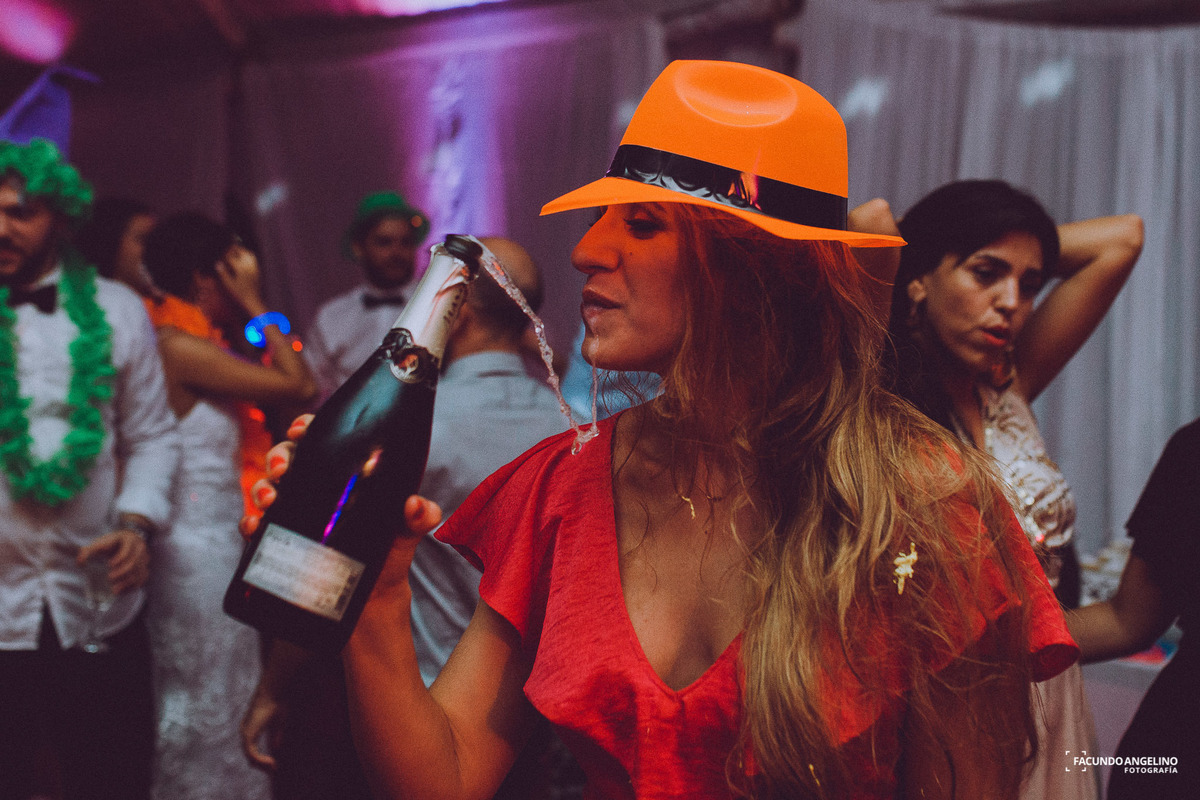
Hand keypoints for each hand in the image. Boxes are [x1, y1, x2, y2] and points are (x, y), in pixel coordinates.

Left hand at [77, 529, 149, 593]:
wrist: (123, 543)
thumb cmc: (109, 544)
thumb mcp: (98, 544)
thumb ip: (87, 551)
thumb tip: (80, 563)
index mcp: (130, 539)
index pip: (128, 550)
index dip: (120, 559)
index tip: (109, 564)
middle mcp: (140, 548)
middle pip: (134, 563)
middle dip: (122, 573)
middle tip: (110, 578)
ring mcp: (144, 559)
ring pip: (139, 572)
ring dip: (127, 583)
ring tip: (114, 590)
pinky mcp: (144, 568)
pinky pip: (142, 579)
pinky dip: (133, 586)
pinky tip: (121, 592)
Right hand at [216, 243, 265, 317]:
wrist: (253, 300)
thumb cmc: (239, 294)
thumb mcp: (229, 284)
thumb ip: (223, 273)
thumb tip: (218, 263)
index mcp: (240, 268)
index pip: (231, 256)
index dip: (224, 252)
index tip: (219, 250)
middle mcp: (249, 266)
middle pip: (241, 252)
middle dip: (234, 248)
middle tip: (227, 245)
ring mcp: (254, 267)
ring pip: (249, 254)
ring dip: (242, 250)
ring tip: (235, 249)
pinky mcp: (257, 270)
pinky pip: (253, 259)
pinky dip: (248, 255)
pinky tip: (243, 257)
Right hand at [238, 414, 441, 544]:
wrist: (374, 597)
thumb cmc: (389, 550)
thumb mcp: (408, 530)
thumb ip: (421, 516)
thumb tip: (415, 506)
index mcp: (341, 472)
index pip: (319, 439)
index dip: (305, 427)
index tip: (302, 429)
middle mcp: (313, 488)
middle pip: (286, 458)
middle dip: (278, 456)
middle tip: (283, 469)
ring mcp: (293, 513)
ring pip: (266, 488)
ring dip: (261, 488)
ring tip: (270, 500)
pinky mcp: (280, 540)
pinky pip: (256, 526)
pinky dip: (250, 523)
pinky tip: (254, 526)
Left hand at [241, 686, 284, 770]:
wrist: (273, 691)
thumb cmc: (277, 701)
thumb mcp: (278, 722)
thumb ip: (275, 735)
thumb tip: (275, 748)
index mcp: (250, 728)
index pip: (251, 750)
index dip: (261, 759)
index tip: (275, 764)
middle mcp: (245, 731)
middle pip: (250, 755)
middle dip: (262, 765)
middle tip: (274, 770)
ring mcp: (245, 733)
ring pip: (250, 757)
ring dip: (262, 764)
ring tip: (274, 768)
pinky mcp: (248, 734)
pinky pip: (252, 754)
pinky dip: (261, 760)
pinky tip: (272, 762)